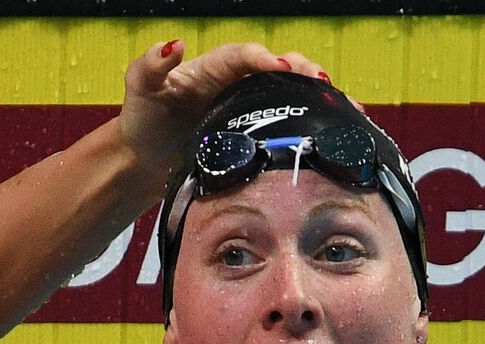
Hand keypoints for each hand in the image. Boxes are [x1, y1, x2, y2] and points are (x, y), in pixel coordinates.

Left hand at [118, 40, 329, 170]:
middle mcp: (237, 82)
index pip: (242, 56)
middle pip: (280, 67)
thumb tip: (174, 44)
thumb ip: (150, 66)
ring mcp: (250, 106)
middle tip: (322, 82)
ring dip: (319, 95)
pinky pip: (292, 118)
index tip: (279, 66)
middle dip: (303, 71)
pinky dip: (318, 119)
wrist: (144, 157)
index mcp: (213, 68)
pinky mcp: (258, 130)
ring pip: (293, 91)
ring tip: (345, 105)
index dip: (262, 58)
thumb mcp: (139, 90)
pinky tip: (345, 128)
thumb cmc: (143, 119)